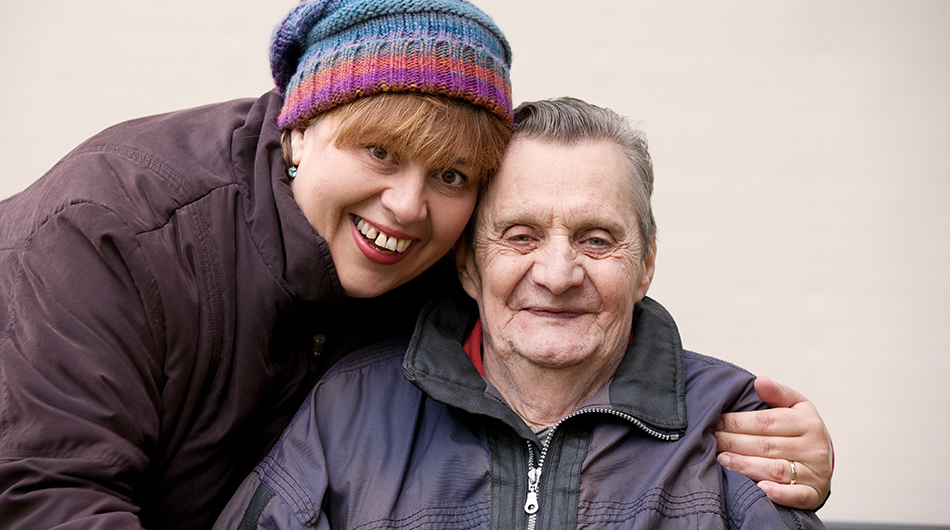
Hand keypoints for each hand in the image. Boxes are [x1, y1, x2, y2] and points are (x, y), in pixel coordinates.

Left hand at [715, 376, 832, 509]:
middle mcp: (813, 448)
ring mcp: (815, 472)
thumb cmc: (801, 431)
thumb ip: (777, 393)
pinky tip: (759, 488)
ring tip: (722, 459)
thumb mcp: (796, 406)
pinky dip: (778, 493)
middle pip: (766, 445)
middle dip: (734, 442)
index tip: (716, 421)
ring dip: (746, 465)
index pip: (766, 422)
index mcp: (807, 423)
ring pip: (776, 469)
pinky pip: (796, 495)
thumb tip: (760, 381)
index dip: (737, 421)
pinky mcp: (814, 494)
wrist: (823, 460)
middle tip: (711, 440)